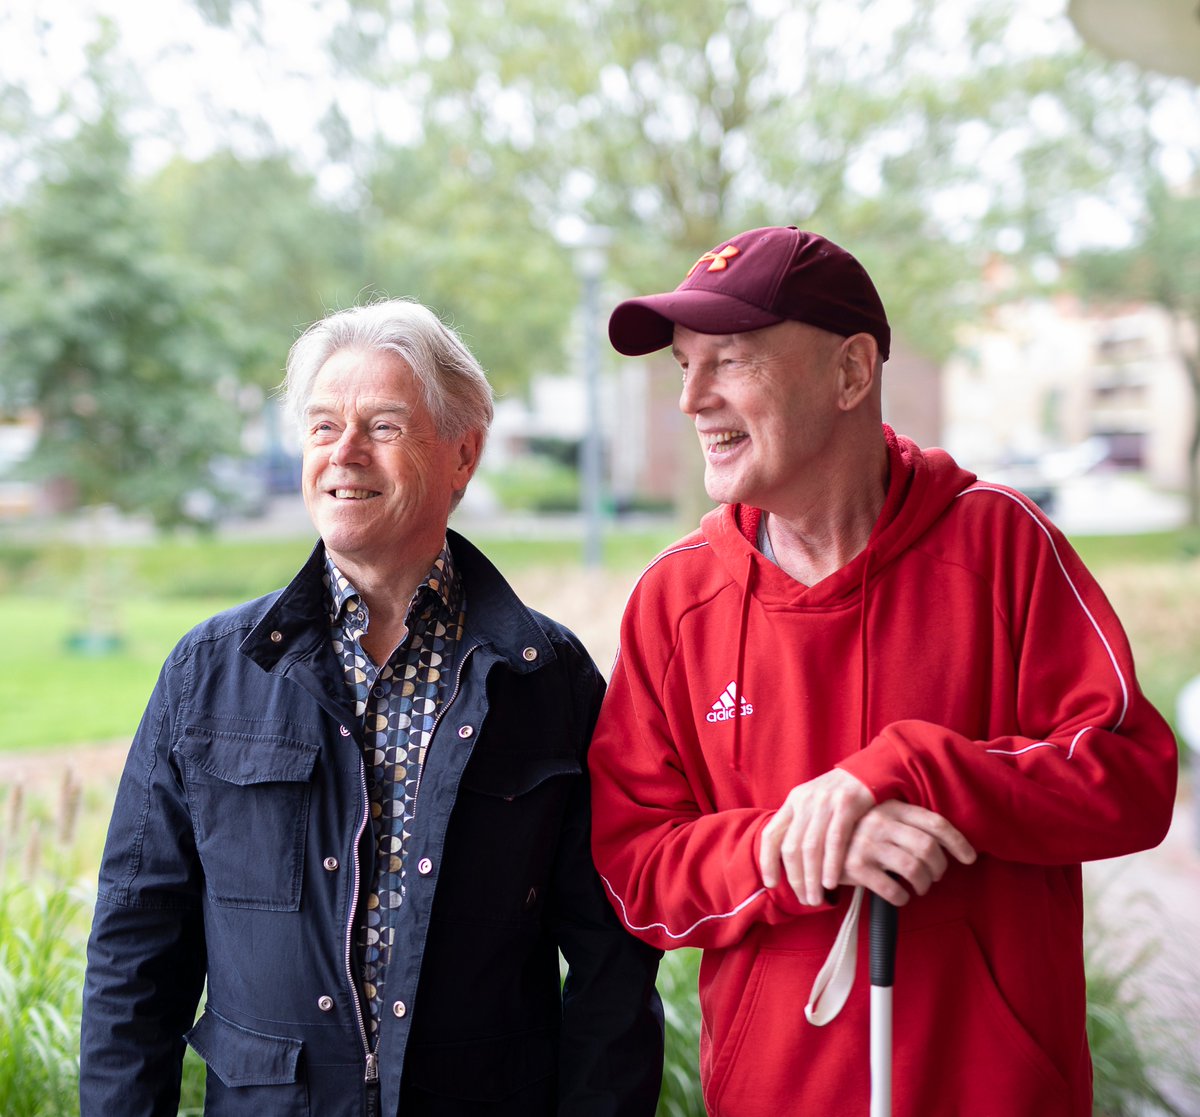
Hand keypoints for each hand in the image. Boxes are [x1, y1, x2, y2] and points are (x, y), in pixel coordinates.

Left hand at [758, 768, 875, 905]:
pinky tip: (830, 882)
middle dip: (795, 878)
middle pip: (791, 846)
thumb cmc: (842, 795)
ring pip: (811, 847)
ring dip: (812, 878)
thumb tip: (790, 861)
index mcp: (794, 801)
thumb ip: (802, 825)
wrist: (870, 770)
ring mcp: (825, 802)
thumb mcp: (815, 803)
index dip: (768, 861)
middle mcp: (805, 800)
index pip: (772, 834)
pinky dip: (830, 864)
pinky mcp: (846, 805)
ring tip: (815, 898)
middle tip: (804, 899)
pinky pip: (835, 840)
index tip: (772, 884)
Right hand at [840, 800, 976, 905]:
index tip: (970, 857)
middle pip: (928, 848)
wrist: (816, 845)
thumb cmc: (855, 834)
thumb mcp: (879, 818)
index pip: (935, 822)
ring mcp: (867, 843)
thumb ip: (905, 823)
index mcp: (891, 807)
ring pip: (914, 869)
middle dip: (939, 868)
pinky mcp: (856, 866)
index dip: (958, 842)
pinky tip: (900, 897)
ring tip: (919, 888)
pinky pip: (893, 888)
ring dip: (923, 884)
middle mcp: (880, 821)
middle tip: (935, 877)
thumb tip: (944, 843)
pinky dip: (903, 898)